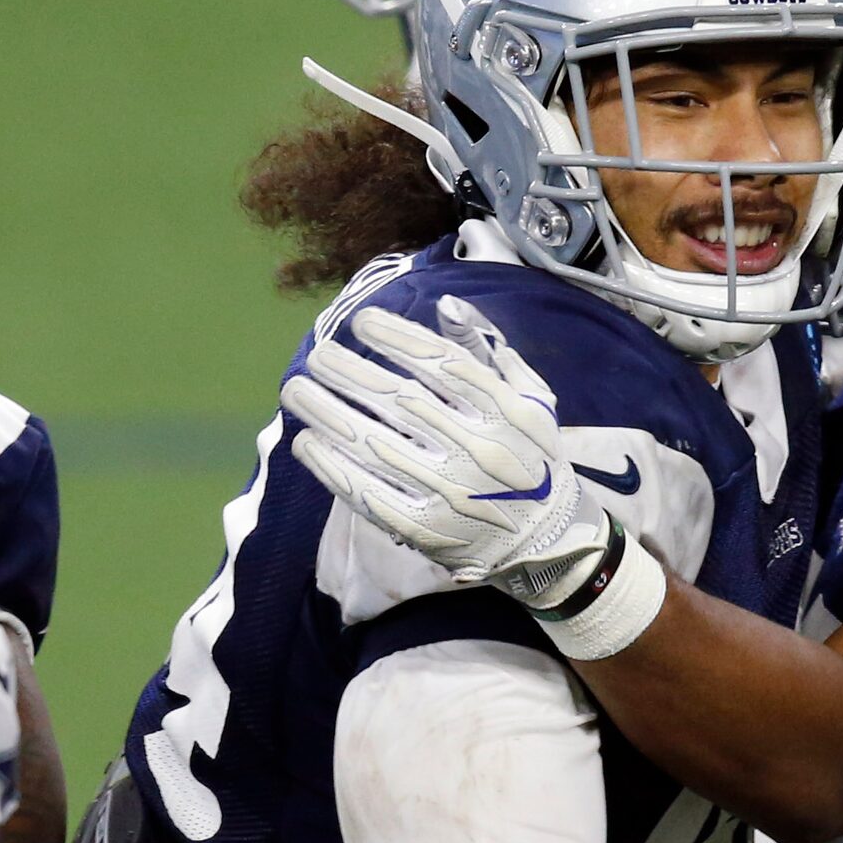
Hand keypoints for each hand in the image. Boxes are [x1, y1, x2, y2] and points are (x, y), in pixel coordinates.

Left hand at [280, 296, 612, 608]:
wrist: (546, 538)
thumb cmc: (532, 457)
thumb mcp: (533, 399)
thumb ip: (490, 352)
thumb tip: (446, 304)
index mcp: (508, 413)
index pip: (443, 364)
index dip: (397, 338)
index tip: (361, 323)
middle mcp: (479, 449)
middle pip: (400, 399)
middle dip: (349, 371)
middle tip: (318, 355)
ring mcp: (450, 492)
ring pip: (374, 443)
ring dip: (326, 413)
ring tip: (296, 390)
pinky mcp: (425, 528)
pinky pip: (368, 493)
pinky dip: (332, 466)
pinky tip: (307, 442)